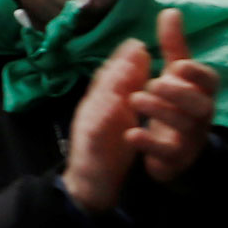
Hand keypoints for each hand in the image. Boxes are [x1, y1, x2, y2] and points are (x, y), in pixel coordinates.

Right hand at [62, 36, 149, 213]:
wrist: (89, 183)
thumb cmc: (108, 146)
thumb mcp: (120, 113)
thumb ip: (127, 85)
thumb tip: (139, 54)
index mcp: (102, 100)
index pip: (111, 75)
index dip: (124, 59)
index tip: (139, 44)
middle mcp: (92, 108)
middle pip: (103, 83)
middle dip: (118, 65)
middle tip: (135, 48)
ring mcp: (87, 125)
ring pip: (97, 100)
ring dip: (110, 84)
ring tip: (126, 71)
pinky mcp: (88, 145)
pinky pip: (94, 129)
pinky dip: (103, 116)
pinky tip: (115, 106)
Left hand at [130, 8, 219, 182]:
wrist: (172, 151)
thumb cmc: (175, 104)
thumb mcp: (174, 75)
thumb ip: (173, 46)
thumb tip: (171, 10)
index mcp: (200, 92)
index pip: (210, 80)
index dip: (197, 73)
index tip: (178, 64)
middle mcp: (200, 115)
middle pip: (201, 104)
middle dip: (179, 92)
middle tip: (154, 83)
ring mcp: (189, 138)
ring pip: (184, 126)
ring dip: (160, 111)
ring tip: (135, 99)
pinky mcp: (175, 159)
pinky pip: (168, 153)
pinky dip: (150, 143)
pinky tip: (131, 133)